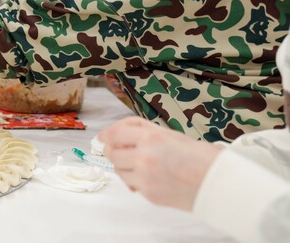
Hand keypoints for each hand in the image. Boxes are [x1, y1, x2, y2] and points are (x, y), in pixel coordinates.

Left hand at [99, 117, 221, 210]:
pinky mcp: (149, 194)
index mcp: (151, 137)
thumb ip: (141, 130)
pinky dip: (136, 180)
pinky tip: (152, 177)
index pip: (114, 134)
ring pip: (119, 170)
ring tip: (143, 164)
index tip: (103, 137)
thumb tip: (114, 133)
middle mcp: (144, 156)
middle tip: (124, 150)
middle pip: (112, 153)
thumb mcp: (171, 134)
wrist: (221, 184)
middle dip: (115, 151)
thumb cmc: (200, 157)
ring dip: (125, 166)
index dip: (106, 135)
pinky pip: (133, 184)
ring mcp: (145, 177)